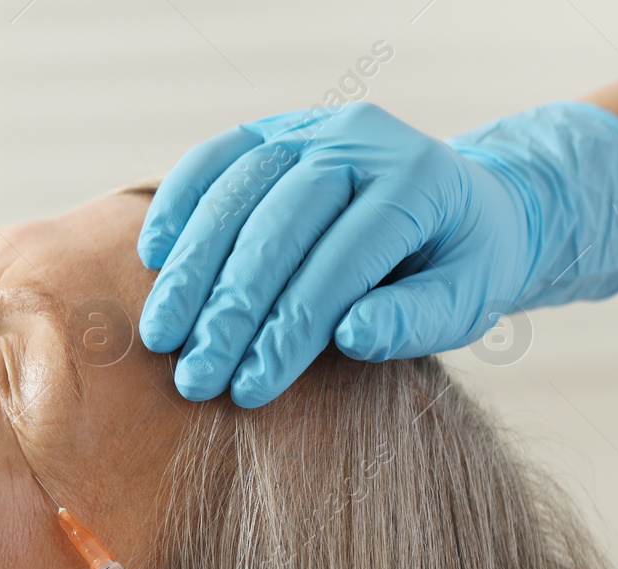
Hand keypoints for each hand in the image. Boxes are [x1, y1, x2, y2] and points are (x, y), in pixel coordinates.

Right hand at [138, 101, 617, 406]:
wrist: (461, 203)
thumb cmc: (459, 266)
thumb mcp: (465, 301)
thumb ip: (416, 320)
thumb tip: (350, 336)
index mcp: (419, 181)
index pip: (341, 260)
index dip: (290, 330)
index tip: (251, 390)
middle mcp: (361, 140)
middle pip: (278, 226)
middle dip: (230, 310)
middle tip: (195, 378)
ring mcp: (310, 129)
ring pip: (234, 194)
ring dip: (190, 270)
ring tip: (162, 337)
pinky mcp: (271, 131)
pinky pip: (212, 160)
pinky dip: (177, 207)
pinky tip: (152, 261)